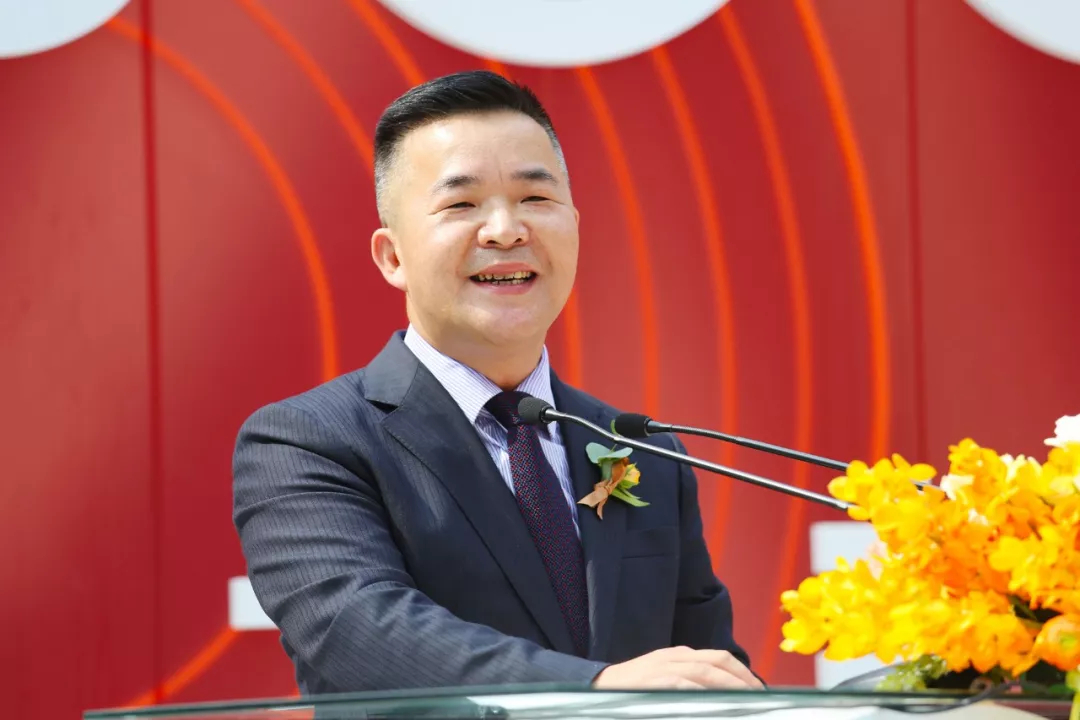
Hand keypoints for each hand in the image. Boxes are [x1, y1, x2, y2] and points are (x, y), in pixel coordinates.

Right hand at [592, 646, 763, 689]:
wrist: (596, 687)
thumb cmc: (632, 689)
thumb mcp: (663, 679)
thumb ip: (689, 683)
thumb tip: (719, 696)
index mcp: (678, 655)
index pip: (719, 658)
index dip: (743, 673)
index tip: (760, 690)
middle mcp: (674, 657)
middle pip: (718, 662)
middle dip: (744, 680)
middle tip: (761, 698)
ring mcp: (664, 668)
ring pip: (706, 672)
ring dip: (731, 687)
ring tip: (747, 703)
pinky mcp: (656, 681)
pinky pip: (686, 686)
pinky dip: (705, 694)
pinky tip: (718, 705)